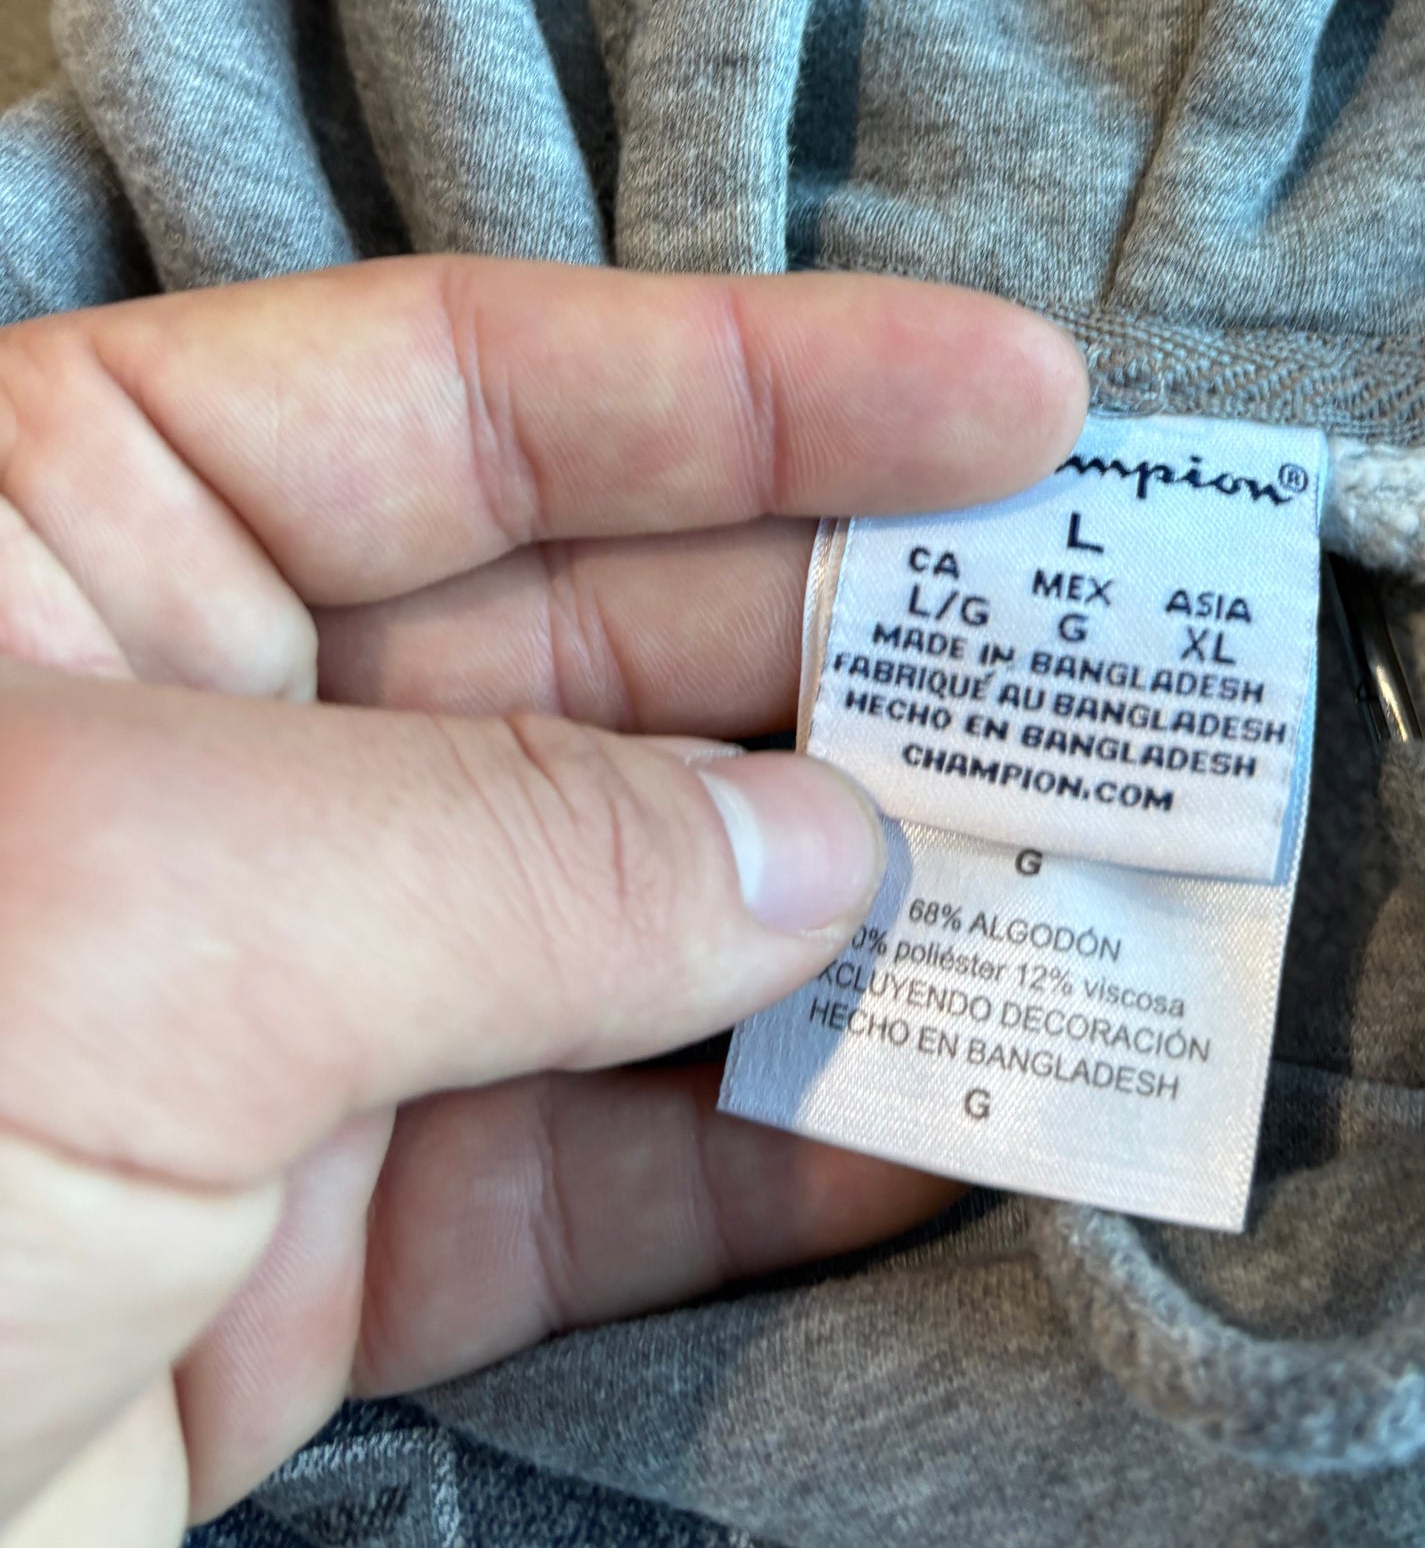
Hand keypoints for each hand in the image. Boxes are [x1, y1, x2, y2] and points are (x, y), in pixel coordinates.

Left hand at [0, 259, 1085, 1544]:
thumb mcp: (150, 913)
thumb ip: (517, 854)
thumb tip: (817, 841)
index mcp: (58, 532)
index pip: (469, 387)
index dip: (763, 384)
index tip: (1019, 398)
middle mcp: (162, 734)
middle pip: (582, 640)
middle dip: (847, 655)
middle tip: (1108, 666)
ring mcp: (235, 997)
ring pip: (613, 907)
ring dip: (852, 914)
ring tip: (1085, 892)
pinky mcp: (270, 1252)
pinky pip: (575, 1157)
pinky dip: (764, 1147)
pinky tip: (943, 1114)